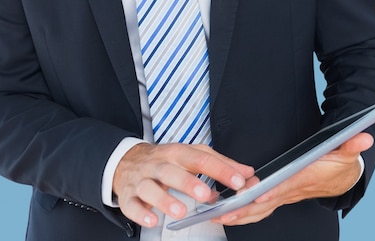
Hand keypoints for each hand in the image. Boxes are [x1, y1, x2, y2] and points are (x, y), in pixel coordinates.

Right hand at [113, 143, 253, 227]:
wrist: (127, 161)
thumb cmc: (166, 160)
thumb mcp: (192, 155)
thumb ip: (220, 164)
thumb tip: (247, 173)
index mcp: (177, 153)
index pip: (201, 159)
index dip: (221, 170)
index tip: (239, 182)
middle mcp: (159, 164)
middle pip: (172, 171)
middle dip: (189, 183)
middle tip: (207, 195)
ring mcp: (142, 180)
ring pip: (150, 188)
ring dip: (165, 200)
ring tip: (181, 212)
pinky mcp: (128, 196)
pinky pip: (131, 205)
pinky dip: (141, 213)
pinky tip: (153, 220)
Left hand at [212, 132, 373, 225]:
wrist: (343, 179)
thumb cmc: (341, 164)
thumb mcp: (348, 151)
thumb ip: (352, 144)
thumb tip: (363, 137)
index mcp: (306, 177)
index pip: (288, 184)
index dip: (274, 189)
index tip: (258, 193)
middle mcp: (293, 190)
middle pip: (268, 201)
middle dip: (247, 208)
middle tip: (227, 211)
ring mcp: (285, 196)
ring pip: (261, 209)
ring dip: (241, 214)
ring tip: (219, 216)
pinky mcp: (280, 197)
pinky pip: (260, 209)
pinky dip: (244, 214)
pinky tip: (227, 216)